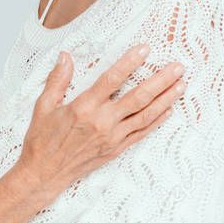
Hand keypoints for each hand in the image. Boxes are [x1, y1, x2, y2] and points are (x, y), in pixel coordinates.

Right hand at [11, 43, 184, 201]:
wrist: (44, 173)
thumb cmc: (42, 140)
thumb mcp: (44, 106)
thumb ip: (57, 80)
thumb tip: (66, 57)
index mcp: (84, 107)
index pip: (112, 79)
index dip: (130, 62)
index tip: (145, 49)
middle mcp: (102, 122)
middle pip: (138, 97)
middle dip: (160, 80)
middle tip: (178, 67)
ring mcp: (112, 137)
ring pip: (145, 115)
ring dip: (165, 99)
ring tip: (181, 85)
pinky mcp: (116, 149)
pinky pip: (141, 133)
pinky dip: (157, 121)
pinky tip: (168, 110)